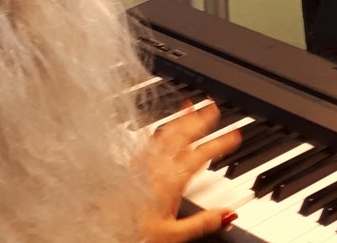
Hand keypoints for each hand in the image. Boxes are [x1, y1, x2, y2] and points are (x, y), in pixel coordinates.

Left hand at [139, 103, 241, 242]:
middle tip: (212, 107)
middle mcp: (158, 168)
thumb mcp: (174, 234)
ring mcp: (143, 165)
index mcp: (172, 182)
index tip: (234, 135)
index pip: (201, 156)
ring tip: (189, 106)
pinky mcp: (130, 168)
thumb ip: (203, 222)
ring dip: (180, 119)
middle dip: (200, 120)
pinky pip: (148, 141)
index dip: (220, 144)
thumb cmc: (135, 234)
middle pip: (183, 137)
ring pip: (165, 135)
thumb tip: (228, 213)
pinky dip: (160, 130)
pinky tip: (161, 129)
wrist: (103, 233)